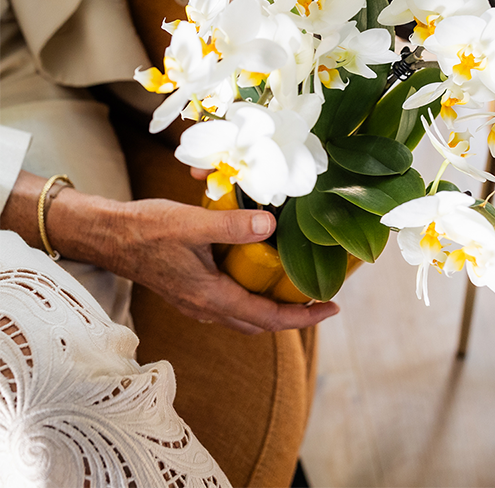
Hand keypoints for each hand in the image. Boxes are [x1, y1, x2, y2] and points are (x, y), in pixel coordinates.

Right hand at [46, 188, 337, 333]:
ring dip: (273, 307)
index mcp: (211, 297)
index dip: (304, 317)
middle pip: (261, 322)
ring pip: (245, 315)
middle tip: (321, 298)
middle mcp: (206, 308)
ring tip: (297, 288)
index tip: (332, 308)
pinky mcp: (191, 292)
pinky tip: (260, 273)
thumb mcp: (193, 223)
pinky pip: (231, 304)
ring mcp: (197, 303)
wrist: (110, 237)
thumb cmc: (147, 230)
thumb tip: (270, 225)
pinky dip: (253, 296)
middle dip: (294, 315)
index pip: (268, 318)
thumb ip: (232, 226)